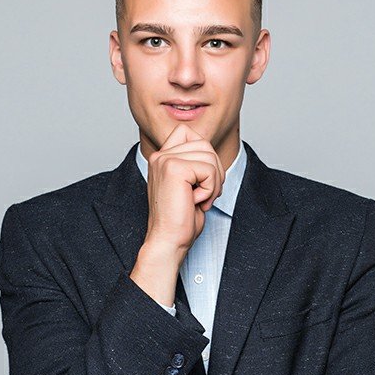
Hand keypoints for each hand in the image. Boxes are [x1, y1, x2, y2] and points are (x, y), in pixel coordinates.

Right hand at [145, 123, 224, 253]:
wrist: (169, 240)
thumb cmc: (181, 220)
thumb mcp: (190, 186)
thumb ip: (195, 164)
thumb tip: (212, 151)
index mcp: (161, 158)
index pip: (189, 133)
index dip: (204, 155)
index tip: (199, 181)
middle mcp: (160, 156)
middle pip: (204, 145)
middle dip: (214, 171)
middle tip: (205, 194)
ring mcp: (165, 160)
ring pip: (209, 156)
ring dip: (213, 182)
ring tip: (200, 199)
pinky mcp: (173, 168)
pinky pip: (208, 169)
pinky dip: (210, 189)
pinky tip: (196, 201)